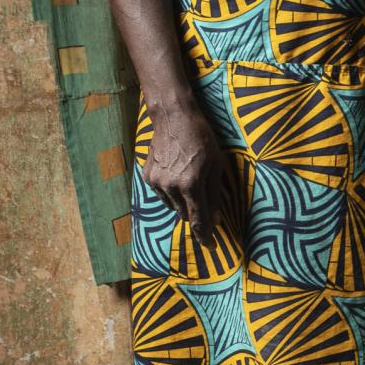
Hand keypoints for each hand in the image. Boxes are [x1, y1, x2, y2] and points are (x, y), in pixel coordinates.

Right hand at [140, 101, 238, 237]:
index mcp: (191, 184)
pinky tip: (178, 175)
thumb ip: (215, 195)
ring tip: (191, 180)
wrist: (174, 117)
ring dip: (184, 202)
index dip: (205, 235)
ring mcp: (156, 182)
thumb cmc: (201, 138)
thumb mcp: (217, 166)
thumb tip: (216, 219)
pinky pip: (162, 195)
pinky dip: (172, 192)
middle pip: (185, 215)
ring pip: (173, 206)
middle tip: (205, 202)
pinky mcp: (147, 177)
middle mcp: (171, 186)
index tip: (211, 246)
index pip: (198, 219)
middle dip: (196, 213)